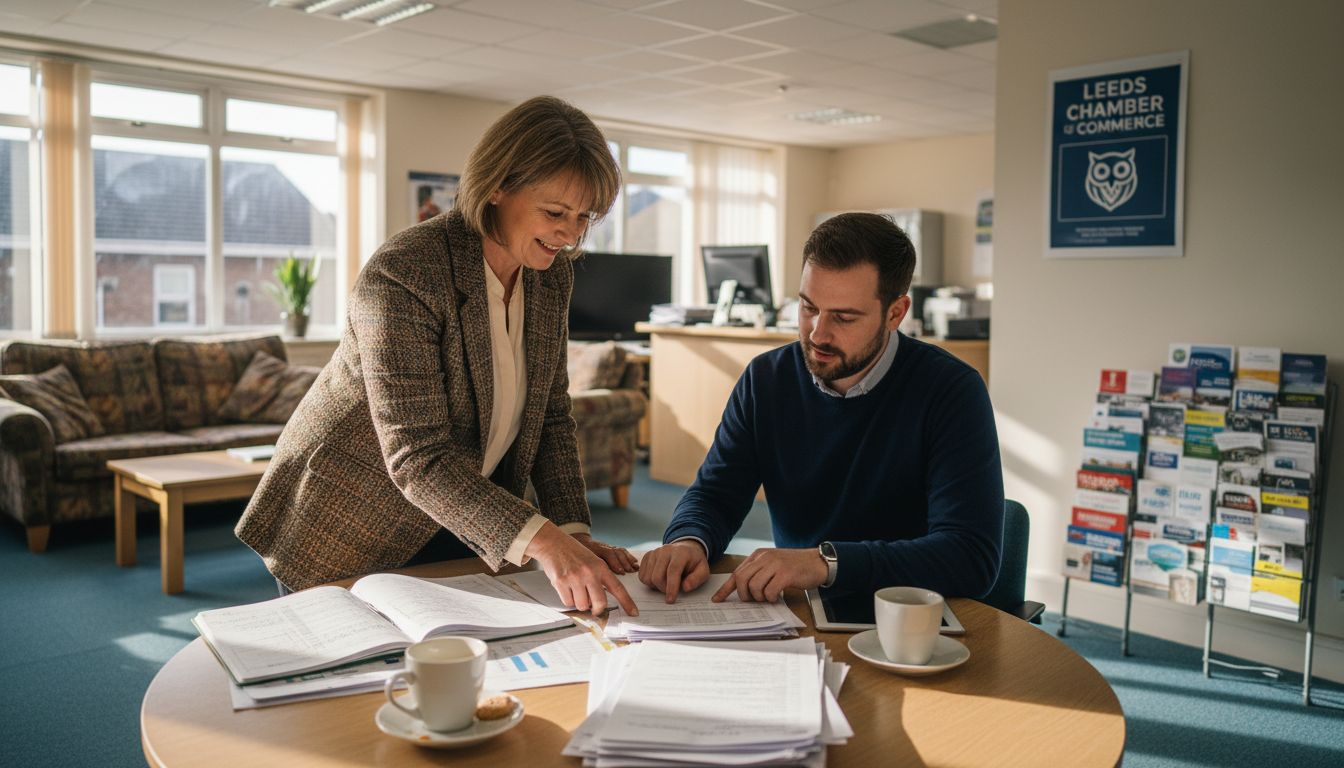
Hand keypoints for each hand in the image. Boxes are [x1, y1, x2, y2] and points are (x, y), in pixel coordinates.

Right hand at [525, 522, 637, 616]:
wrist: (553, 543)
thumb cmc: (573, 553)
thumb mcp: (592, 561)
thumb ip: (599, 578)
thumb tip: (600, 601)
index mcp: (600, 567)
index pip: (618, 588)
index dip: (627, 602)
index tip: (634, 613)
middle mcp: (589, 573)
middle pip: (600, 603)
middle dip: (597, 610)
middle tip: (595, 609)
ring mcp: (574, 578)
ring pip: (582, 605)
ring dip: (580, 603)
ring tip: (576, 591)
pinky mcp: (560, 582)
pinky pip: (568, 602)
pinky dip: (568, 600)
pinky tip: (566, 588)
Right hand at [637, 540, 710, 602]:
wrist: (686, 549)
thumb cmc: (694, 562)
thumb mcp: (703, 570)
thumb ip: (696, 579)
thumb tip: (685, 588)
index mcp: (681, 552)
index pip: (673, 571)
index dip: (671, 587)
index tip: (671, 600)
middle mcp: (665, 550)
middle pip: (657, 576)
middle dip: (663, 589)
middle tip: (671, 591)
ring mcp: (654, 552)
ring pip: (647, 577)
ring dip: (655, 586)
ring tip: (665, 583)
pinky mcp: (647, 556)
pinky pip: (642, 575)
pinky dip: (649, 582)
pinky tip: (658, 579)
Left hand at [712, 547, 827, 602]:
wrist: (817, 562)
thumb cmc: (794, 566)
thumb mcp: (772, 564)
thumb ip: (758, 572)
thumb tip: (742, 589)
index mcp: (758, 555)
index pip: (737, 572)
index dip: (726, 588)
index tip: (717, 599)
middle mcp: (765, 557)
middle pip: (742, 579)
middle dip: (744, 595)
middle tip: (753, 600)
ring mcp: (775, 564)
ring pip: (754, 586)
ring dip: (759, 597)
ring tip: (768, 597)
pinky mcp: (786, 573)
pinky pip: (770, 590)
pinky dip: (771, 598)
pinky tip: (777, 597)